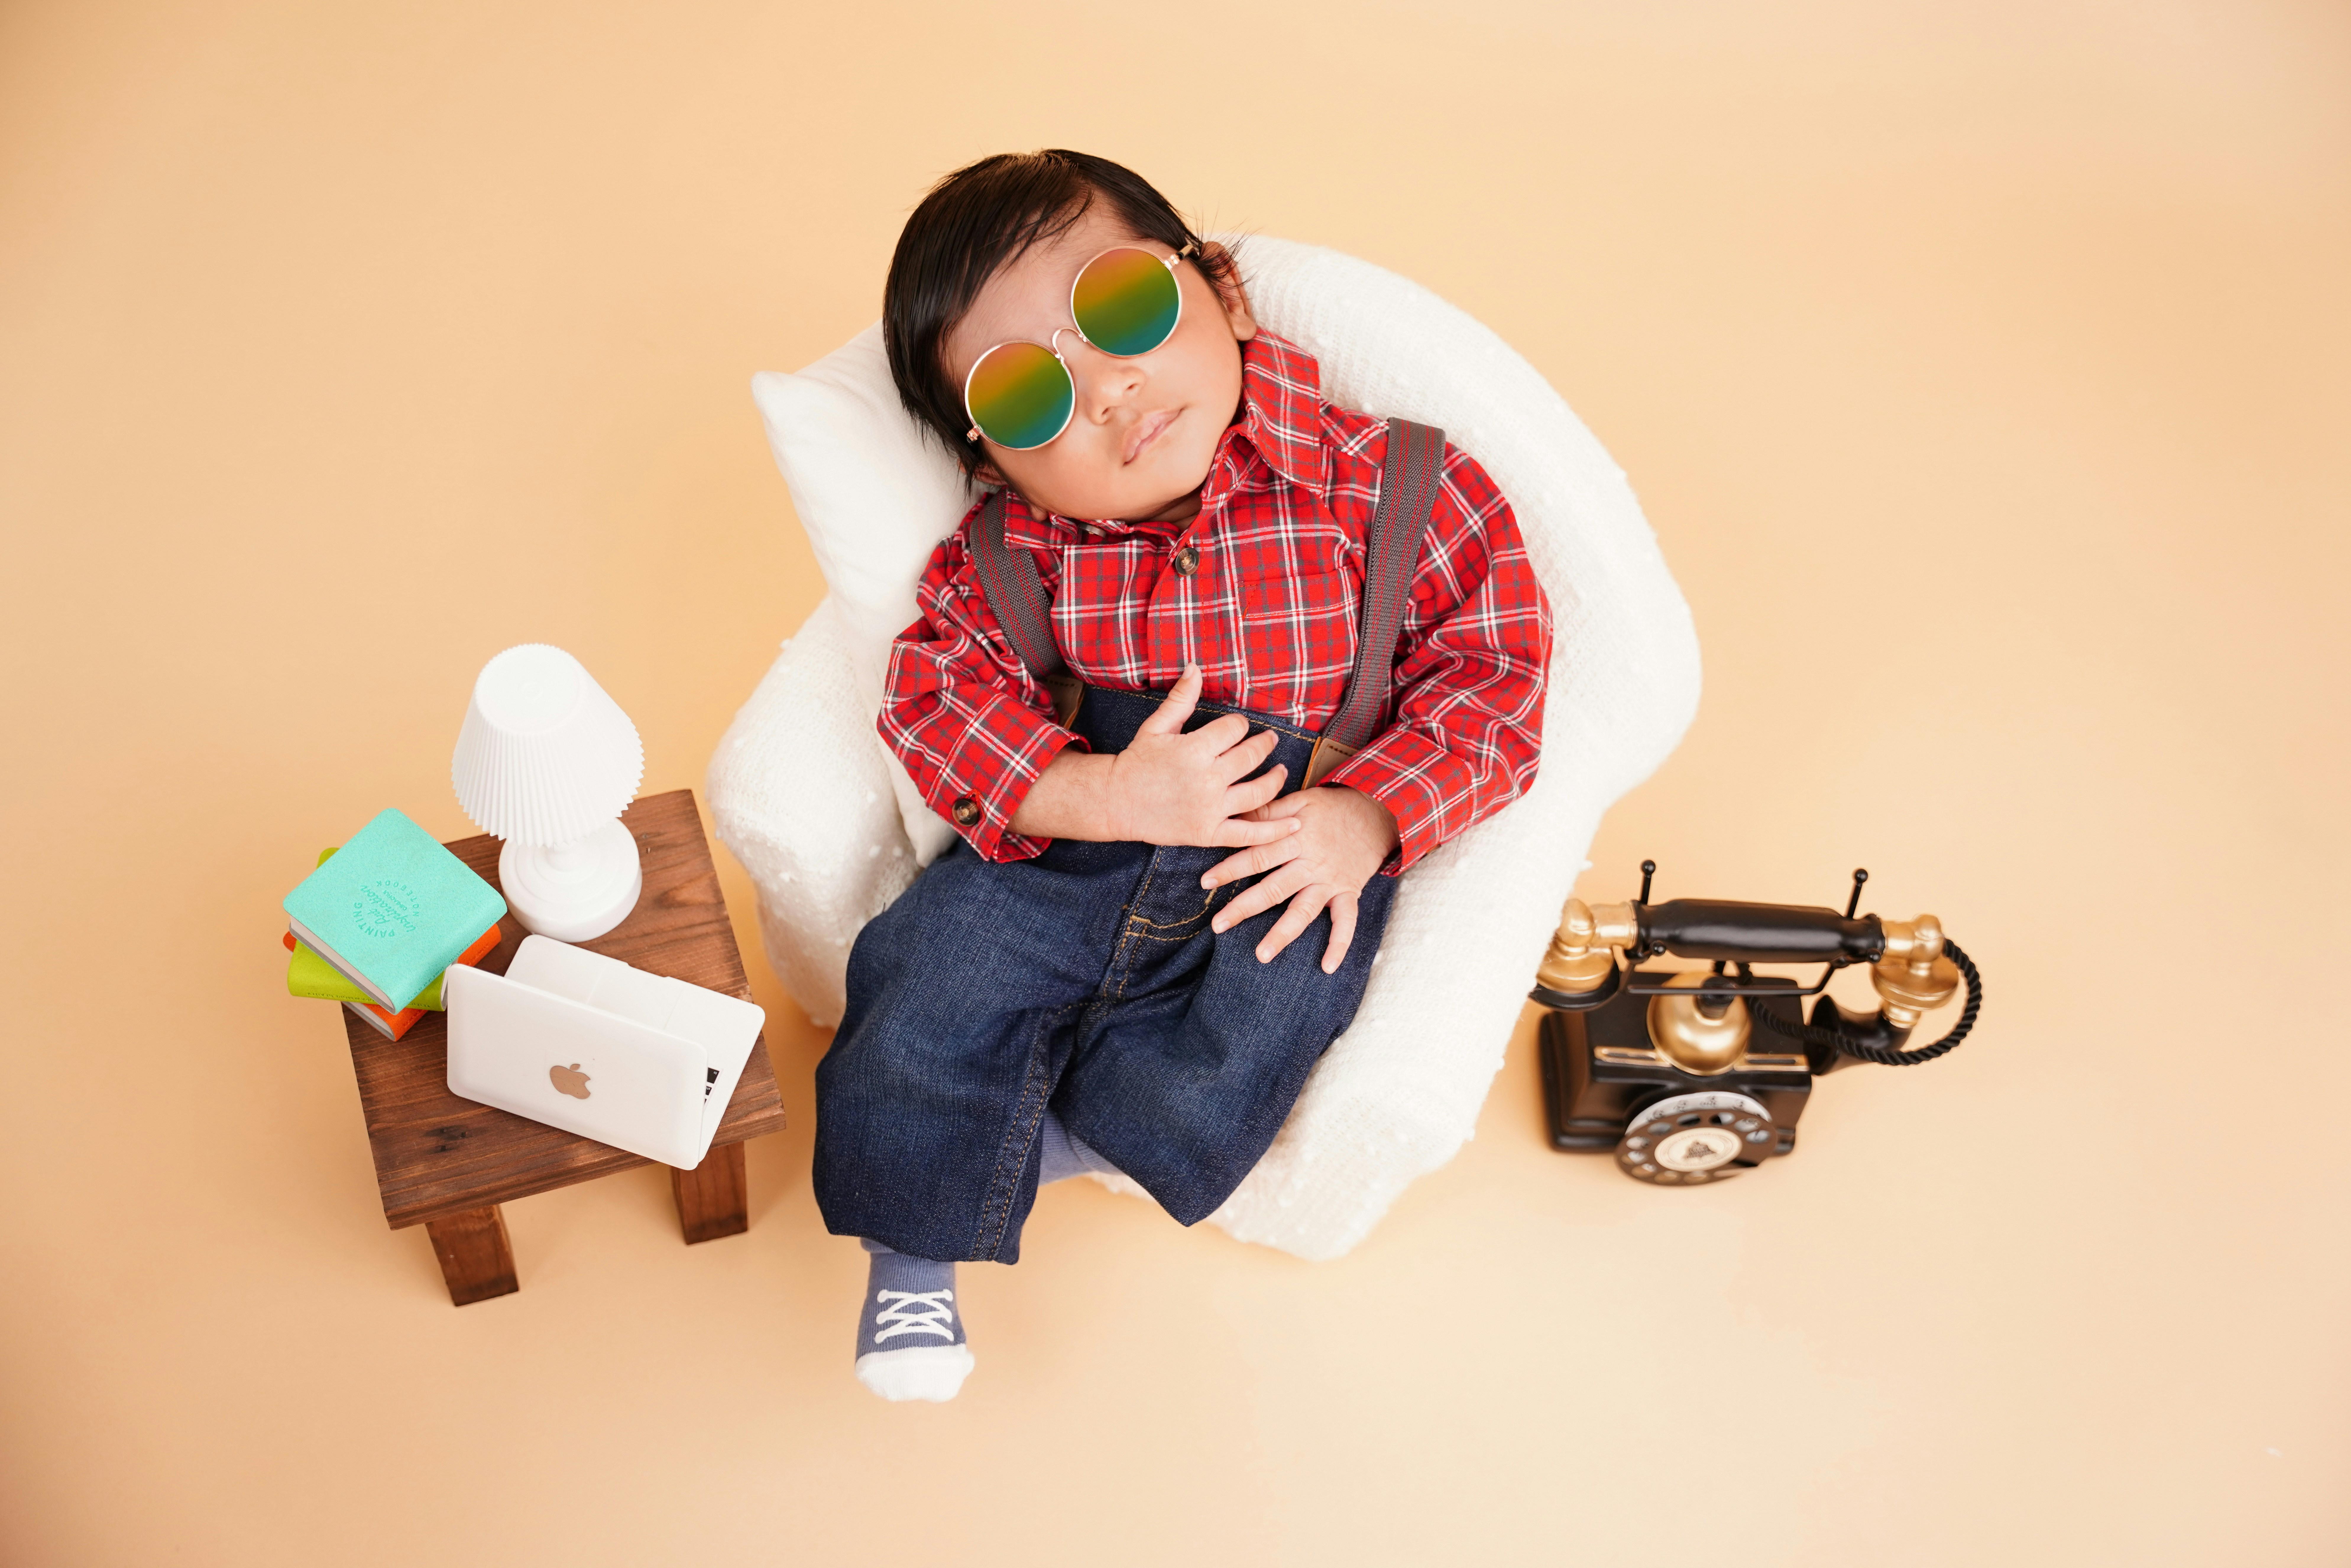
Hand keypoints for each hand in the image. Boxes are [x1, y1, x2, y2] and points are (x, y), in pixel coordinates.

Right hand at [1104, 664, 1298, 847]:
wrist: (1116, 802)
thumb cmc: (1137, 761)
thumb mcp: (1156, 726)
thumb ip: (1181, 698)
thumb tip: (1196, 666)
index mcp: (1194, 749)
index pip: (1235, 729)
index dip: (1240, 725)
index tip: (1238, 727)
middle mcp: (1206, 779)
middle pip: (1251, 757)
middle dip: (1265, 745)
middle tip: (1271, 741)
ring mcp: (1210, 808)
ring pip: (1258, 792)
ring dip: (1275, 779)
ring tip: (1281, 770)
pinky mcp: (1209, 833)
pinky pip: (1249, 833)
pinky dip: (1274, 831)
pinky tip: (1295, 823)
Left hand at [1201, 785, 1398, 971]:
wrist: (1378, 811)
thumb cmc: (1332, 806)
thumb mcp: (1299, 800)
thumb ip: (1268, 812)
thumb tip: (1235, 816)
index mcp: (1294, 839)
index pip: (1257, 855)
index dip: (1230, 868)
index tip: (1206, 882)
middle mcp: (1310, 863)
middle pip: (1273, 888)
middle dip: (1244, 908)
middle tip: (1218, 925)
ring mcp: (1330, 881)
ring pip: (1303, 911)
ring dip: (1282, 934)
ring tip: (1261, 955)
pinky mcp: (1348, 892)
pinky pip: (1346, 922)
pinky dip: (1339, 944)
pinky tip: (1327, 967)